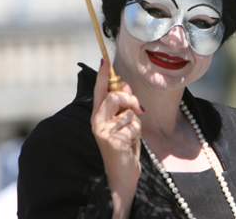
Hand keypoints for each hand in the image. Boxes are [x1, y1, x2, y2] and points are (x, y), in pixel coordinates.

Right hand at [91, 58, 142, 217]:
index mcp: (98, 116)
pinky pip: (134, 126)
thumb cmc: (123, 148)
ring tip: (131, 136)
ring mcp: (103, 131)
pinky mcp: (113, 140)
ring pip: (128, 113)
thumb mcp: (124, 123)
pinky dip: (137, 134)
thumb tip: (124, 84)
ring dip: (136, 124)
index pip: (100, 91)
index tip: (104, 60)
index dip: (102, 75)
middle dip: (130, 99)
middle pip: (115, 97)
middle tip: (138, 109)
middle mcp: (97, 122)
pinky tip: (130, 144)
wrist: (121, 175)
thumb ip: (123, 105)